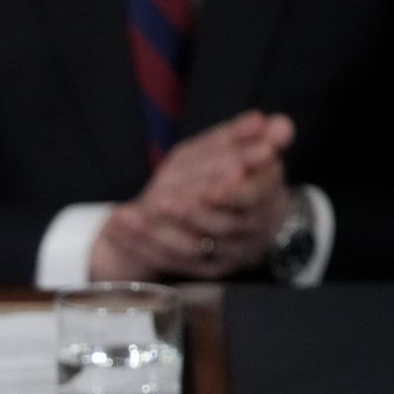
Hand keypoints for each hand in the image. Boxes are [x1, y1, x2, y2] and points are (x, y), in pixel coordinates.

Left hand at [91, 110, 294, 279]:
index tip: (211, 187)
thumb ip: (247, 136)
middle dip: (192, 214)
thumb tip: (275, 124)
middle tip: (163, 201)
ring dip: (160, 234)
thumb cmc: (229, 171)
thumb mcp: (234, 148)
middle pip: (223, 225)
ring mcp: (228, 253)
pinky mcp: (203, 268)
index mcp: (266, 195)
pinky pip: (171, 261)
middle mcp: (251, 229)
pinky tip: (118, 227)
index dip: (233, 193)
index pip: (254, 196)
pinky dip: (142, 246)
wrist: (229, 209)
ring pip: (193, 247)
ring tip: (133, 215)